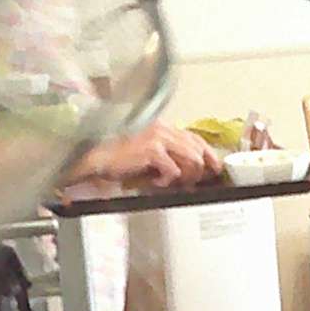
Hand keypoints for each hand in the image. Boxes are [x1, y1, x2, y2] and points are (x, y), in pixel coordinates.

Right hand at [74, 123, 221, 185]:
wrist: (95, 157)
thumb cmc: (115, 157)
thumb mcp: (145, 153)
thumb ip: (165, 154)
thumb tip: (185, 169)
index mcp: (161, 126)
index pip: (194, 137)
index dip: (208, 153)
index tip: (213, 167)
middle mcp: (162, 128)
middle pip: (198, 147)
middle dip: (202, 168)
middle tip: (199, 180)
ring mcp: (157, 137)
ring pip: (191, 158)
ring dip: (186, 176)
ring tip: (174, 184)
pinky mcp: (152, 150)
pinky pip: (174, 170)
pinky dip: (168, 181)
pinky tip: (155, 183)